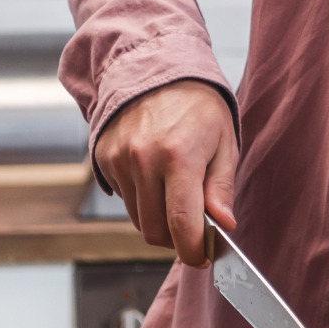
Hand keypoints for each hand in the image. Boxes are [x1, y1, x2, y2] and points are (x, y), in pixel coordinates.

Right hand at [92, 80, 237, 267]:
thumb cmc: (198, 107)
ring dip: (158, 221)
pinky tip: (156, 178)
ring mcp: (120, 160)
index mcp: (179, 156)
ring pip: (137, 220)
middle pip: (155, 231)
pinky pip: (125, 200)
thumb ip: (221, 187)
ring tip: (176, 196)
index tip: (203, 258)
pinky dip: (142, 202)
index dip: (193, 250)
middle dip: (176, 240)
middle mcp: (144, 160)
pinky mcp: (104, 159)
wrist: (155, 69)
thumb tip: (223, 225)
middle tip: (194, 229)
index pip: (182, 223)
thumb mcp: (224, 141)